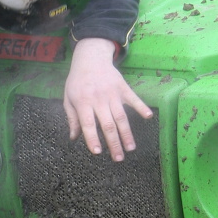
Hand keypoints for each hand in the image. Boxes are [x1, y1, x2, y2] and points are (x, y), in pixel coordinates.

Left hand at [63, 37, 151, 161]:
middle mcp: (99, 99)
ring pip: (121, 116)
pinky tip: (148, 117)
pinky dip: (141, 107)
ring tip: (130, 148)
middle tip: (118, 158)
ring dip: (126, 134)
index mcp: (83, 102)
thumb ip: (72, 118)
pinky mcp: (123, 88)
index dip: (92, 138)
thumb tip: (74, 138)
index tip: (97, 152)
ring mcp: (112, 93)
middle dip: (113, 143)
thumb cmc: (77, 81)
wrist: (90, 58)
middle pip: (107, 124)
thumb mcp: (69, 98)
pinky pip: (133, 99)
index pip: (88, 124)